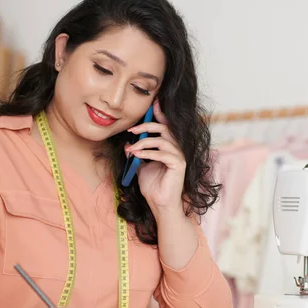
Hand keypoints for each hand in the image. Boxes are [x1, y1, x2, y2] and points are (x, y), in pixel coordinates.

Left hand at [125, 99, 185, 213]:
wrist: (159, 204)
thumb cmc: (153, 186)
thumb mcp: (141, 166)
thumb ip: (138, 153)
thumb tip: (128, 144)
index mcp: (169, 147)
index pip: (166, 126)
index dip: (160, 114)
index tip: (153, 103)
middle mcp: (177, 149)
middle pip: (164, 128)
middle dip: (146, 126)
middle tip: (131, 131)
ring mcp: (179, 156)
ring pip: (162, 140)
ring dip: (143, 142)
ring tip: (131, 150)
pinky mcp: (179, 165)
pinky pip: (162, 153)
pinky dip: (147, 153)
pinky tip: (137, 155)